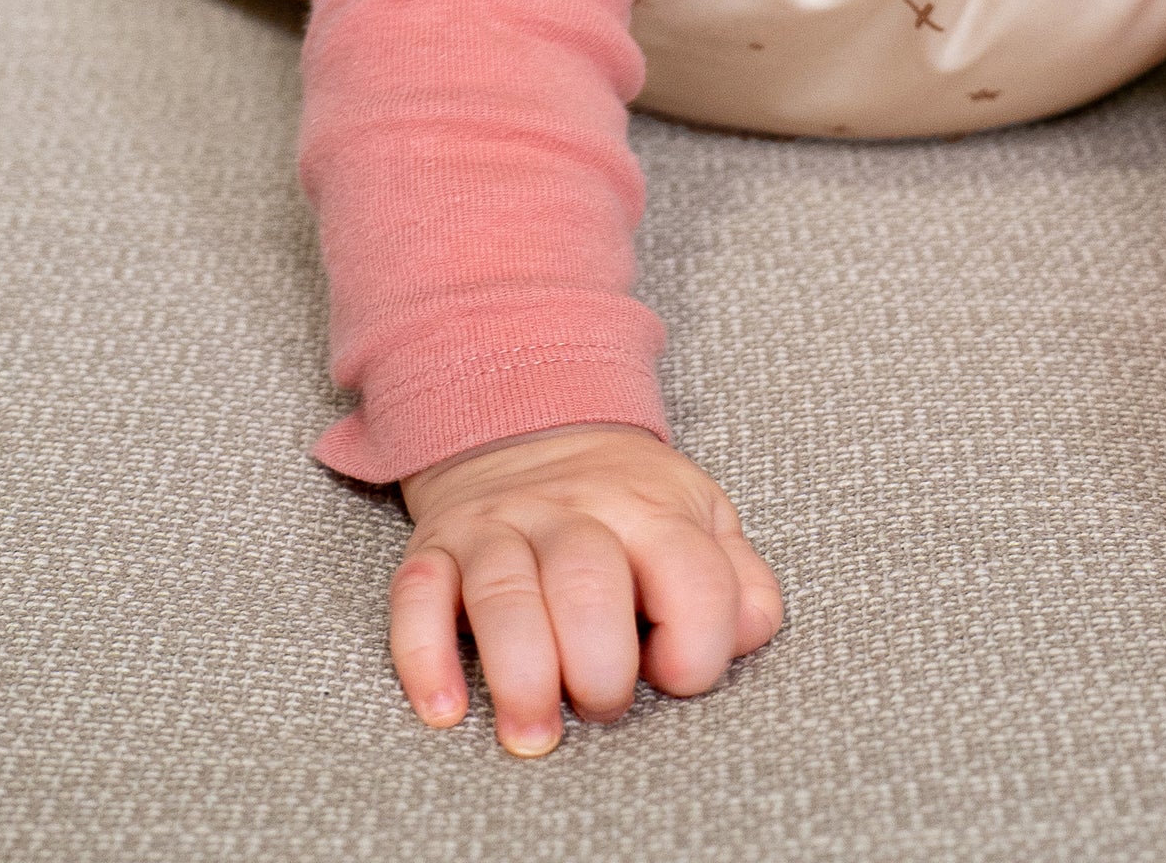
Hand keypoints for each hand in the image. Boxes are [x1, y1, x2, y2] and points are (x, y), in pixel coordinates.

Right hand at [392, 421, 783, 753]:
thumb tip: (749, 635)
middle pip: (587, 583)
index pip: (692, 578)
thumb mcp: (702, 520)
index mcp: (652, 508)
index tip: (677, 677)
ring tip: (533, 737)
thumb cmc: (627, 506)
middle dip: (600, 667)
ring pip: (502, 592)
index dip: (698, 648)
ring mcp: (497, 526)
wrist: (527, 429)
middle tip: (601, 707)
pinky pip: (416, 597)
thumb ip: (741, 582)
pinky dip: (424, 655)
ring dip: (519, 673)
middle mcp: (572, 510)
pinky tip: (445, 711)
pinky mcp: (435, 549)